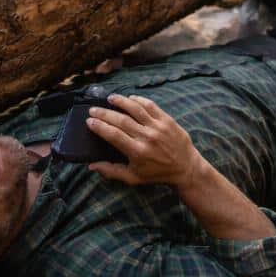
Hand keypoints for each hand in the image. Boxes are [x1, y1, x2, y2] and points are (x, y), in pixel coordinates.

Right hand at [85, 94, 202, 188]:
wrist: (186, 168)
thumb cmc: (157, 174)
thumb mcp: (133, 178)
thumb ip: (112, 171)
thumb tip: (91, 165)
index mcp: (137, 152)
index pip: (113, 135)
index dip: (99, 127)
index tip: (89, 121)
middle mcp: (147, 137)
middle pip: (121, 120)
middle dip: (104, 113)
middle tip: (93, 110)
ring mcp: (158, 127)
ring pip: (135, 109)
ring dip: (120, 102)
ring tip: (109, 98)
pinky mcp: (167, 120)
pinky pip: (151, 106)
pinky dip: (139, 100)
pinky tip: (130, 98)